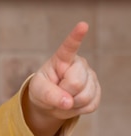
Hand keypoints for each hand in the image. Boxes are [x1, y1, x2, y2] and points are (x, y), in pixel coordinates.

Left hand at [25, 21, 100, 135]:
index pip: (69, 47)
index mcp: (62, 58)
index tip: (82, 25)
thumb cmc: (42, 90)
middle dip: (64, 94)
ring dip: (71, 104)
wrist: (51, 102)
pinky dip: (78, 110)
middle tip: (57, 93)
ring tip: (64, 99)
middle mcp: (80, 64)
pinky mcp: (97, 92)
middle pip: (76, 82)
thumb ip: (49, 95)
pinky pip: (90, 105)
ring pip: (84, 96)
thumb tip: (68, 103)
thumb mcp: (38, 91)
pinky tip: (73, 104)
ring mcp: (91, 77)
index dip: (76, 36)